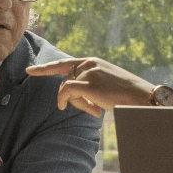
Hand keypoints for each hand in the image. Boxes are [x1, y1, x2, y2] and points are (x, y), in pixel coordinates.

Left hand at [27, 57, 158, 115]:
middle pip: (65, 81)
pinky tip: (84, 110)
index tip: (30, 71)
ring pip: (66, 89)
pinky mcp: (87, 83)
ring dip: (78, 103)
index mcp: (93, 61)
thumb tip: (73, 96)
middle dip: (74, 98)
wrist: (142, 97)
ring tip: (97, 110)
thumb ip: (90, 86)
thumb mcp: (107, 85)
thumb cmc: (127, 96)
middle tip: (94, 109)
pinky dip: (67, 101)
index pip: (65, 63)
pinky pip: (66, 92)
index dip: (46, 68)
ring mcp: (87, 72)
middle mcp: (89, 63)